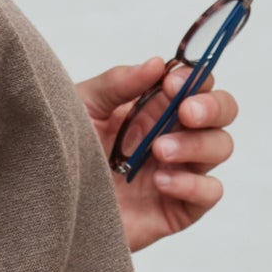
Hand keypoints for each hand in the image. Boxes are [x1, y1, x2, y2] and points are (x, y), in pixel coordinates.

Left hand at [78, 56, 238, 253]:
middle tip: (186, 112)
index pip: (194, 84)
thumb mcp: (81, 109)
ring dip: (196, 144)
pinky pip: (209, 193)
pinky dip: (192, 184)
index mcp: (151, 109)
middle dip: (213, 106)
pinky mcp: (176, 208)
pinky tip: (160, 182)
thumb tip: (157, 63)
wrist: (50, 209)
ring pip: (219, 147)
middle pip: (221, 112)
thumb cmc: (62, 156)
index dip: (194, 79)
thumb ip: (117, 84)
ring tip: (159, 151)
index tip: (172, 83)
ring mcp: (177, 171)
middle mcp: (170, 136)